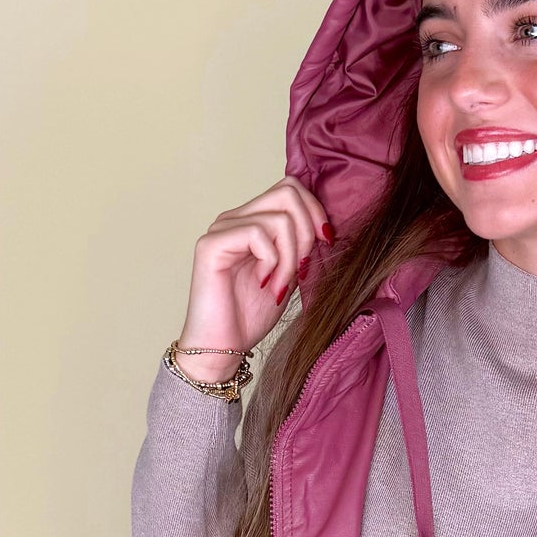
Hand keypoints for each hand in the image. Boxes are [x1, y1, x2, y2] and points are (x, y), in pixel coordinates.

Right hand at [173, 176, 334, 380]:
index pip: (290, 188)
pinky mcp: (211, 245)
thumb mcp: (289, 275)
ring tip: (281, 286)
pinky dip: (272, 262)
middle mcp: (235, 218)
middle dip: (307, 232)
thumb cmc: (251, 317)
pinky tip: (265, 284)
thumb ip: (300, 248)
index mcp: (252, 221)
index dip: (315, 211)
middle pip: (287, 192)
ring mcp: (221, 229)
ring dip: (291, 258)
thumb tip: (325, 228)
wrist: (224, 348)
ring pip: (279, 218)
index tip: (325, 243)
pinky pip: (258, 234)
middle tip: (302, 269)